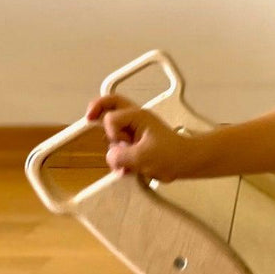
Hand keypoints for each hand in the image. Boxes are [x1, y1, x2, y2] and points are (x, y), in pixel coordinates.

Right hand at [85, 95, 200, 182]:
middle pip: (110, 105)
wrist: (186, 162)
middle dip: (97, 110)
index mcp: (138, 116)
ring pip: (112, 132)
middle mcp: (135, 120)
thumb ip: (120, 156)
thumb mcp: (141, 157)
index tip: (121, 141)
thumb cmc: (171, 155)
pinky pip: (120, 147)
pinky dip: (120, 158)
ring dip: (114, 147)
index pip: (111, 118)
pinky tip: (128, 169)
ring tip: (127, 160)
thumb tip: (111, 157)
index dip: (113, 132)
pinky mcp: (137, 143)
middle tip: (88, 117)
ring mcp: (135, 131)